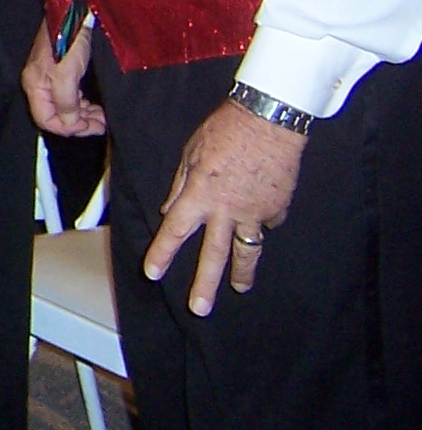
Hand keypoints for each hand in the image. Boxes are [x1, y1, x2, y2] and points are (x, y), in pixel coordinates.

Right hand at [22, 21, 106, 138]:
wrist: (73, 13)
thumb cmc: (68, 42)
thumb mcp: (67, 76)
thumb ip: (66, 103)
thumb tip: (71, 125)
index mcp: (35, 86)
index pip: (46, 120)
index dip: (68, 129)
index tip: (91, 127)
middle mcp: (39, 85)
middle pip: (55, 116)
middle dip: (79, 123)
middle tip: (101, 124)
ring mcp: (50, 78)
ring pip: (64, 107)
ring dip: (83, 115)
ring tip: (102, 116)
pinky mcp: (61, 72)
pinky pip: (70, 97)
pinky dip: (82, 104)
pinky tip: (94, 105)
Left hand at [144, 102, 304, 314]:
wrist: (268, 121)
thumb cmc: (224, 131)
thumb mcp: (191, 153)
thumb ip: (180, 185)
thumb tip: (171, 210)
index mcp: (199, 194)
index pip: (175, 231)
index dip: (163, 253)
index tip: (153, 273)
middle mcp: (226, 210)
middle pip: (215, 254)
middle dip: (206, 284)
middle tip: (199, 309)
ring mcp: (255, 213)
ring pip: (247, 251)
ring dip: (243, 273)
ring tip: (240, 289)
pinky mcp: (277, 209)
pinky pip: (266, 223)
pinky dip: (261, 224)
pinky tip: (260, 221)